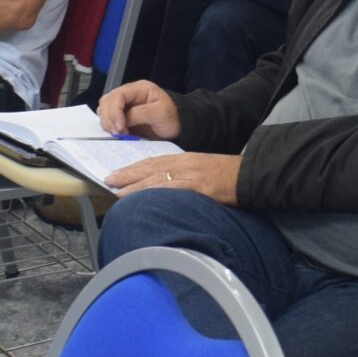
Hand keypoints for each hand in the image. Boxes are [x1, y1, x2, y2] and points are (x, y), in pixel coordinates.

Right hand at [96, 80, 181, 140]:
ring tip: (120, 134)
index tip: (120, 126)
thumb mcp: (161, 113)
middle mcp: (129, 95)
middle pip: (107, 102)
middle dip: (110, 118)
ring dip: (108, 123)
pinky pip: (109, 120)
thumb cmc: (173, 117)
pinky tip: (119, 134)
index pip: (118, 95)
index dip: (115, 110)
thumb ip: (140, 114)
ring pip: (104, 110)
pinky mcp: (123, 118)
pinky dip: (110, 127)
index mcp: (138, 89)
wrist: (178, 127)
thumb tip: (123, 119)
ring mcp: (124, 106)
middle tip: (119, 132)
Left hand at [108, 150, 239, 202]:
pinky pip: (171, 188)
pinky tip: (142, 197)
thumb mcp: (202, 171)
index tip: (118, 173)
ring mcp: (190, 174)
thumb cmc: (228, 175)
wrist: (249, 175)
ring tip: (116, 191)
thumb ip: (184, 177)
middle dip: (127, 174)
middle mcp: (184, 164)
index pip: (154, 162)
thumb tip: (165, 189)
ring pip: (156, 177)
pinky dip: (153, 192)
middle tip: (108, 180)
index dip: (134, 168)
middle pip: (150, 167)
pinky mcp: (198, 186)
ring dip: (134, 185)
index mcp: (184, 159)